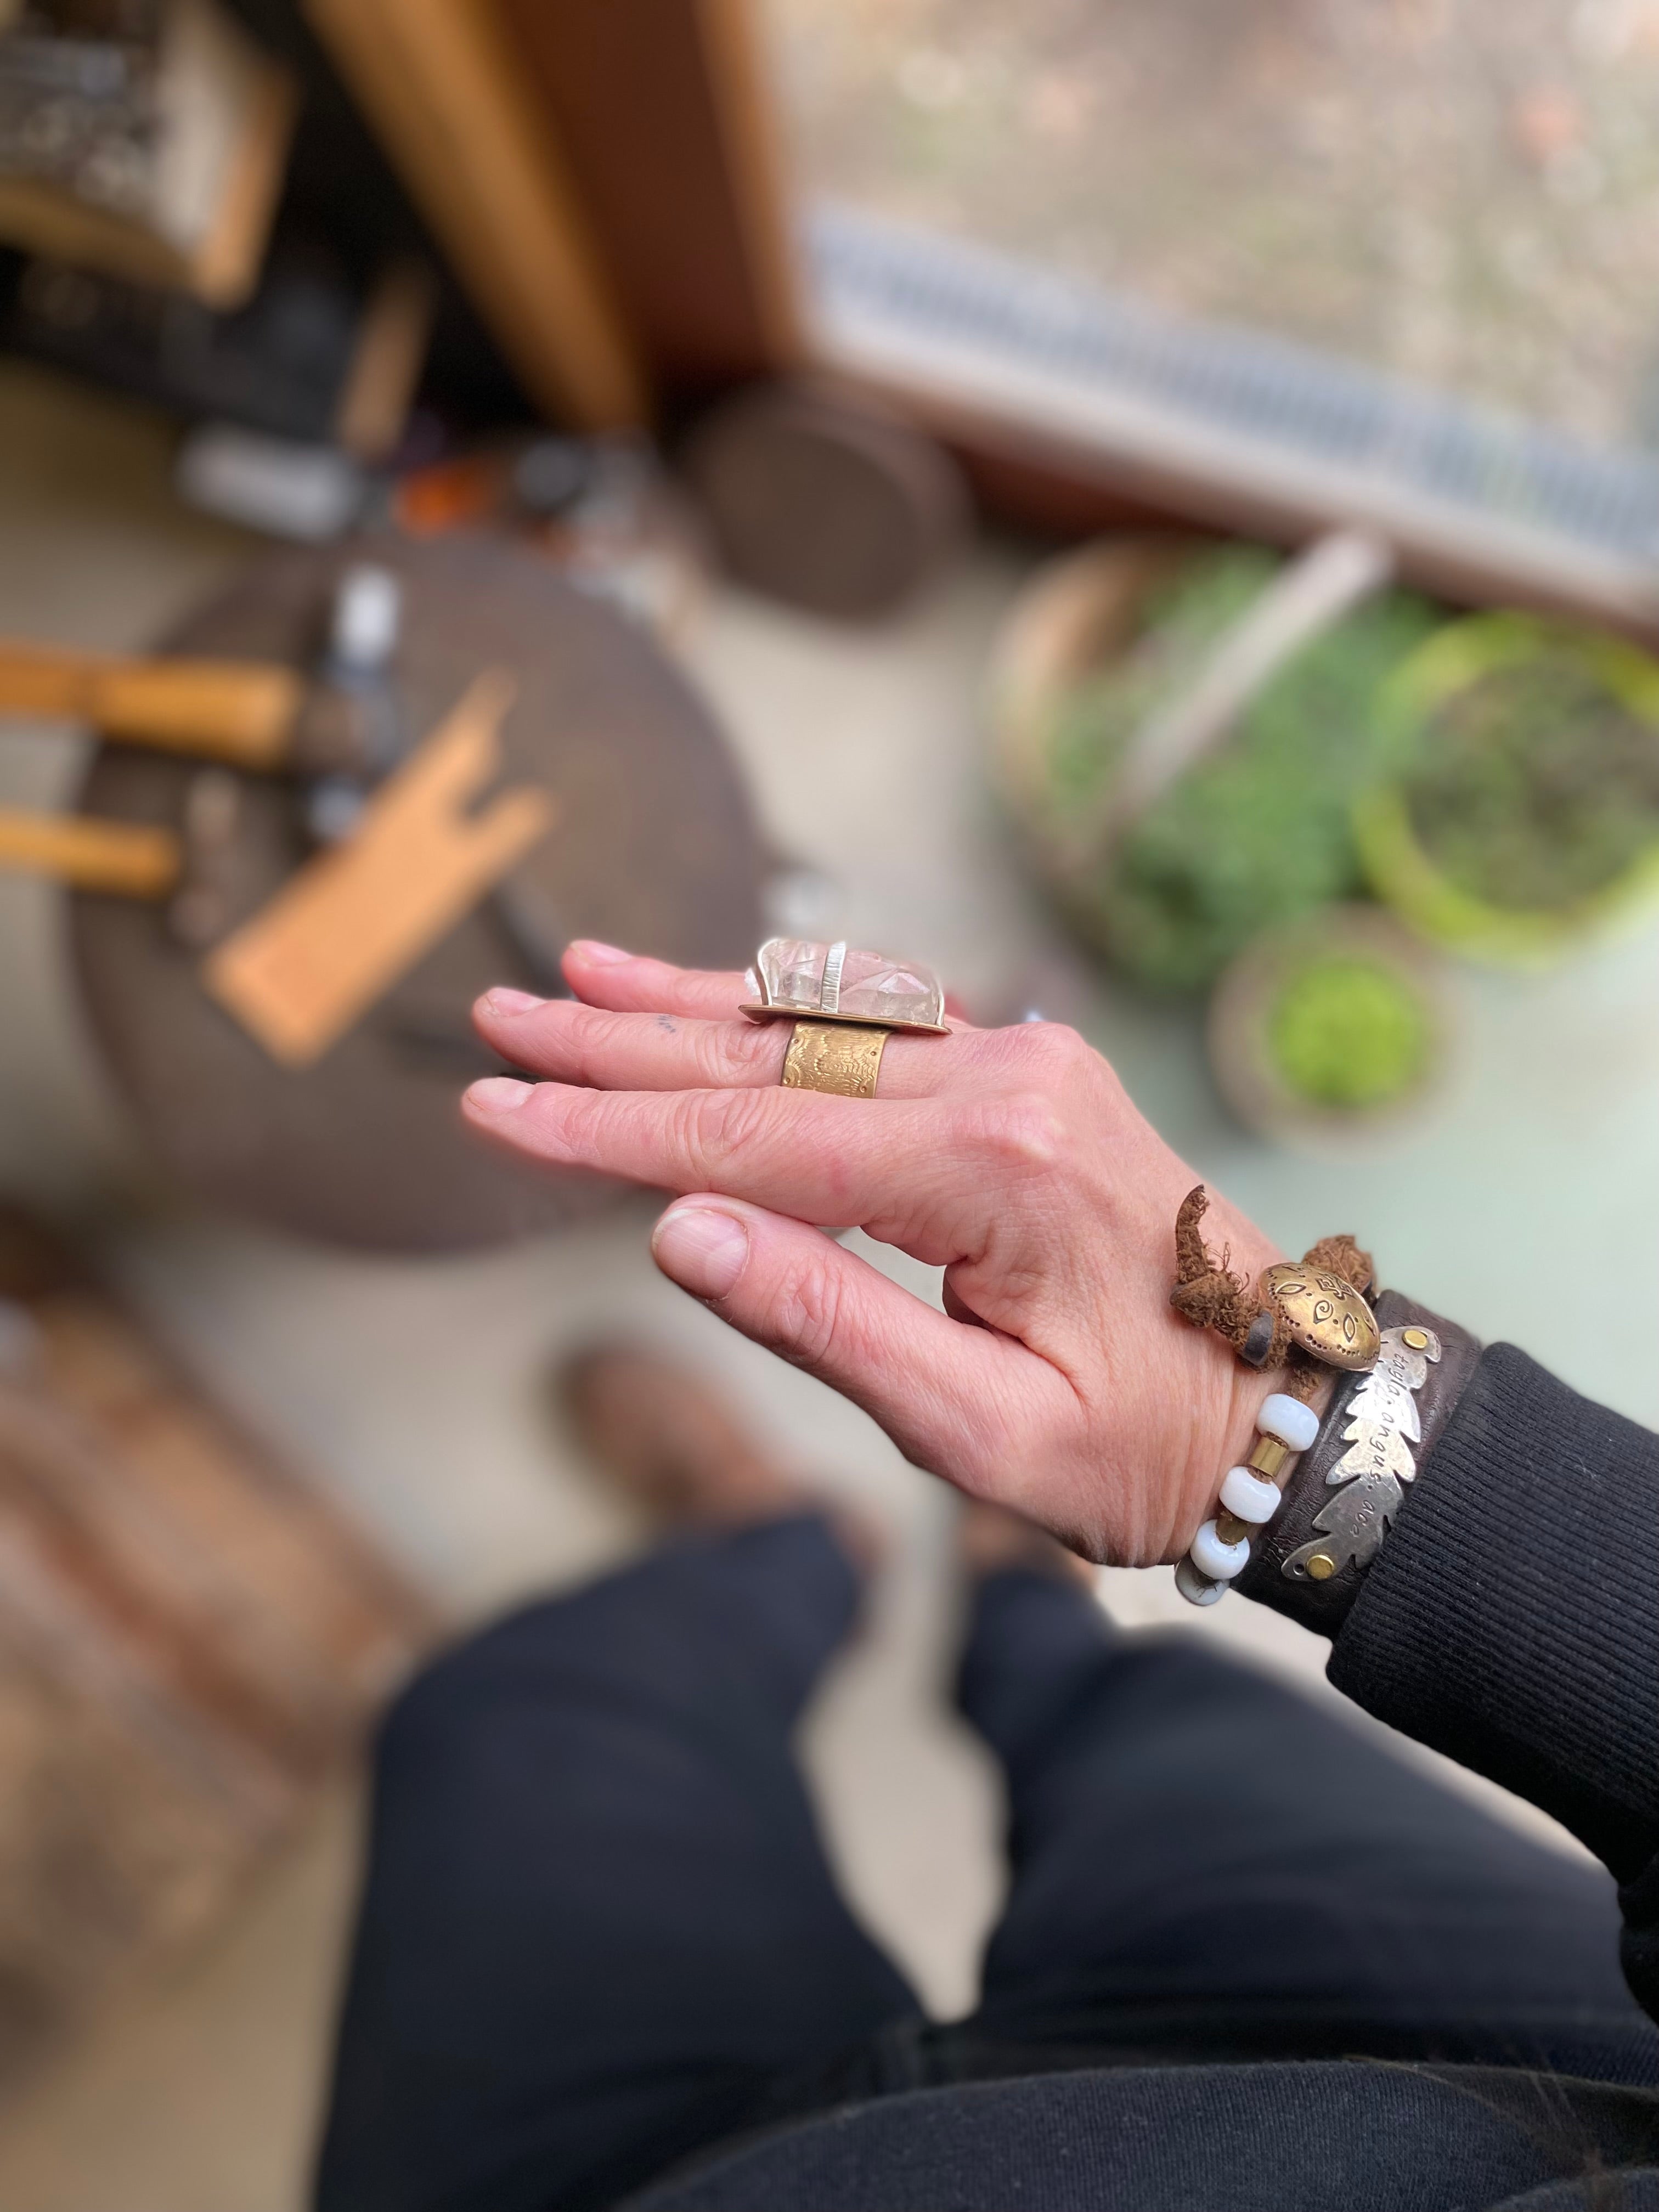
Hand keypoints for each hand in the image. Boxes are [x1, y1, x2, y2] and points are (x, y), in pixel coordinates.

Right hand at [464, 944, 1285, 1565]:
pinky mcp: (1029, 1074)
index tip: (496, 1108)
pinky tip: (715, 989)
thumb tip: (674, 1229)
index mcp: (990, 1169)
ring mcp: (1025, 1063)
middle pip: (769, 1056)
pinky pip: (883, 1025)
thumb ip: (823, 1323)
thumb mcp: (982, 1434)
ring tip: (574, 980)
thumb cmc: (1149, 1448)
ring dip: (688, 1005)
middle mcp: (1007, 1081)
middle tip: (501, 1024)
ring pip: (819, 1021)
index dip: (609, 1131)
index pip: (748, 1140)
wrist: (1295, 1410)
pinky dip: (784, 1007)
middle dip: (619, 1045)